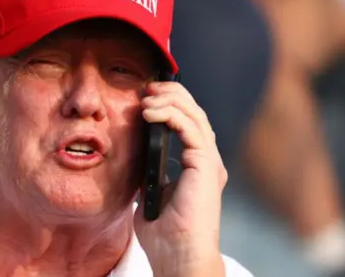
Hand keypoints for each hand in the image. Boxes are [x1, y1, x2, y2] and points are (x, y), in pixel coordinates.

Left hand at [134, 81, 227, 276]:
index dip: (169, 104)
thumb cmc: (164, 233)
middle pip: (195, 113)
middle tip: (147, 87)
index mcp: (197, 165)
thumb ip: (149, 171)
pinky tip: (151, 112)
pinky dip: (171, 115)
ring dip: (169, 100)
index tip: (145, 96)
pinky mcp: (207, 167)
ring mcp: (210, 163)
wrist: (178, 256)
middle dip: (171, 94)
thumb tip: (134, 153)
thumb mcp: (149, 192)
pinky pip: (191, 130)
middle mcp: (207, 161)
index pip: (188, 122)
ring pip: (195, 115)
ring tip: (146, 96)